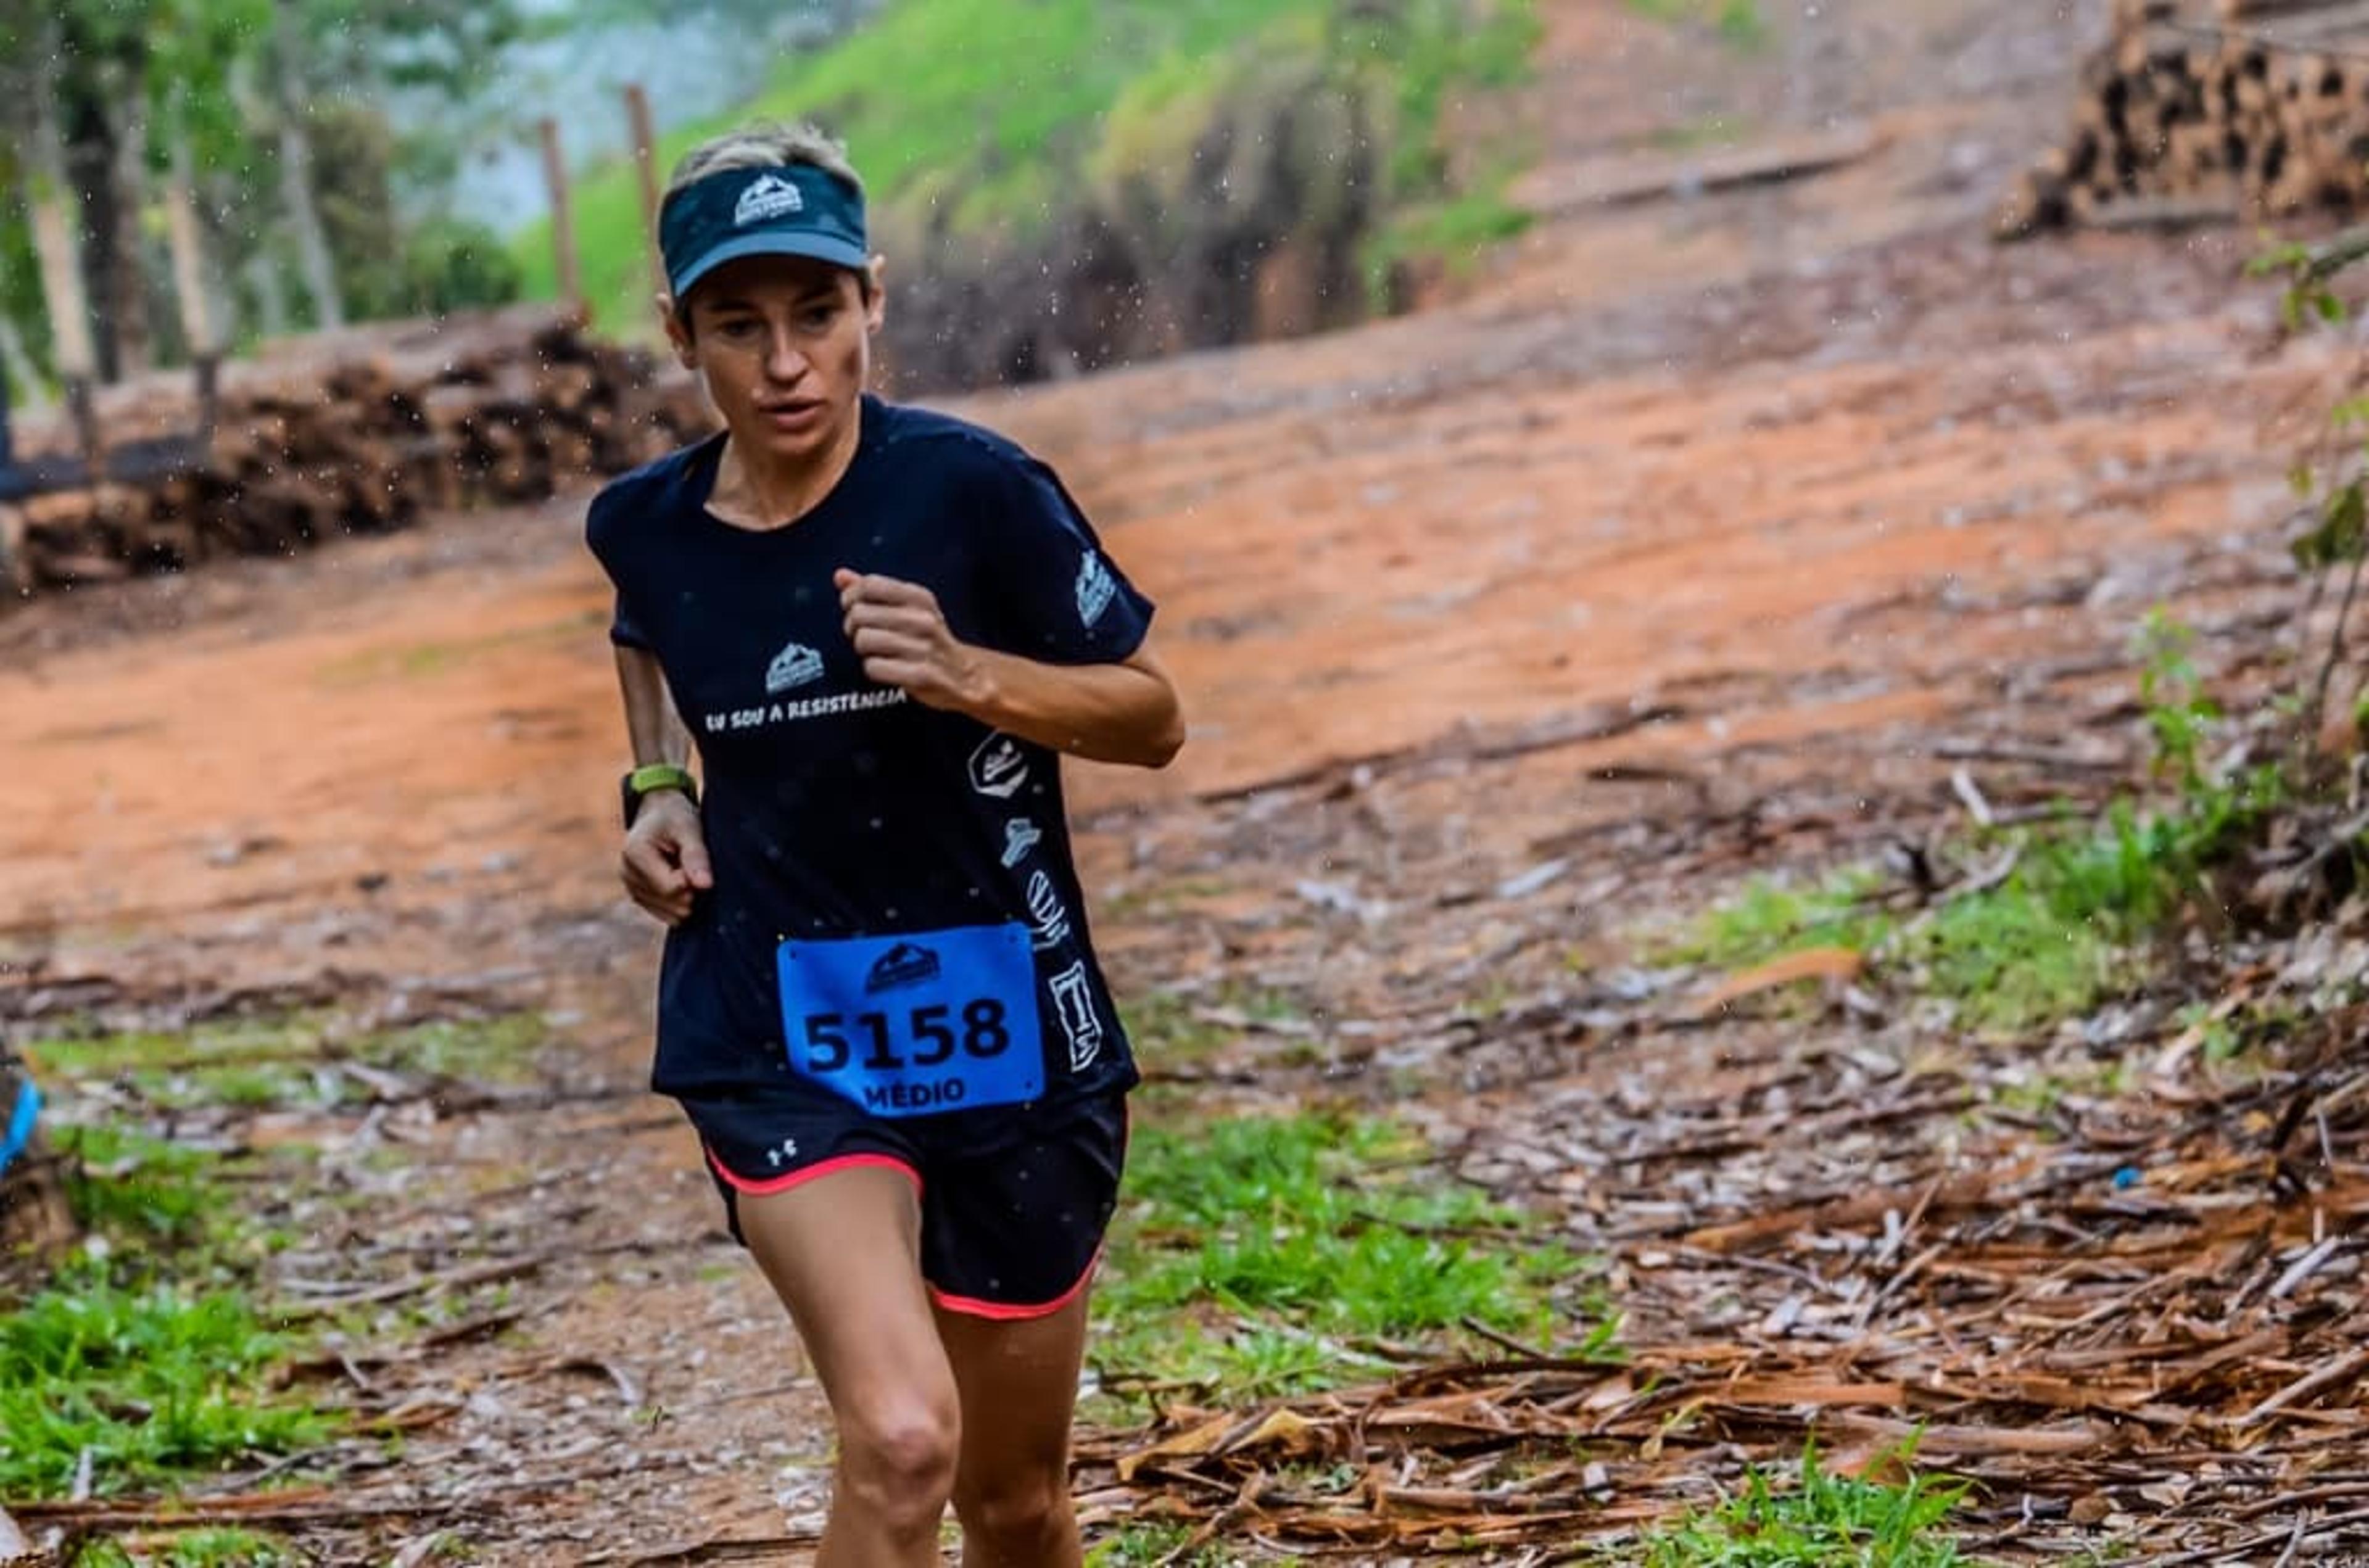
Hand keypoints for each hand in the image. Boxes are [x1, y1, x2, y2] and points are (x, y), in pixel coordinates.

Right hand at [620, 790, 711, 924]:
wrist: (660, 814)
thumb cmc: (675, 817)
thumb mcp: (689, 828)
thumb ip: (696, 856)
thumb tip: (705, 885)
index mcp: (634, 853)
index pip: (671, 887)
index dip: (693, 880)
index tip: (698, 863)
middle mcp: (627, 873)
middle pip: (670, 902)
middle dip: (691, 890)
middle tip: (693, 866)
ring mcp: (631, 887)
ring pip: (670, 913)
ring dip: (686, 897)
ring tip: (684, 870)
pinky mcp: (640, 897)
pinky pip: (667, 915)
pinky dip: (680, 904)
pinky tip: (682, 883)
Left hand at [835, 570, 988, 712]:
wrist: (964, 675)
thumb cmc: (928, 639)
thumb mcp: (909, 607)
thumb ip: (874, 590)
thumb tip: (840, 576)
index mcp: (919, 598)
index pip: (870, 584)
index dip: (851, 596)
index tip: (853, 607)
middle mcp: (923, 619)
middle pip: (860, 613)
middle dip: (853, 627)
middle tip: (864, 634)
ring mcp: (923, 648)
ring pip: (863, 640)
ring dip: (864, 650)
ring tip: (877, 652)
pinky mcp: (920, 675)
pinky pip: (873, 667)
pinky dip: (873, 669)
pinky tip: (887, 668)